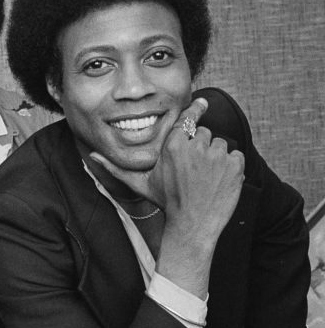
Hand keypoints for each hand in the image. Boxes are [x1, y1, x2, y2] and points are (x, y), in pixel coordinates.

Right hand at [92, 97, 243, 235]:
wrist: (192, 224)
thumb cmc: (166, 202)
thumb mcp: (140, 183)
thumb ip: (116, 167)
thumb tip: (92, 157)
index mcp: (173, 146)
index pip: (187, 118)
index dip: (195, 109)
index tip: (202, 103)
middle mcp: (195, 147)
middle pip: (204, 133)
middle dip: (201, 147)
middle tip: (195, 168)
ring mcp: (217, 156)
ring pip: (221, 144)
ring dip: (216, 157)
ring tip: (206, 176)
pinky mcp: (234, 166)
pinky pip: (236, 156)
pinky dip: (231, 166)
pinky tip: (219, 180)